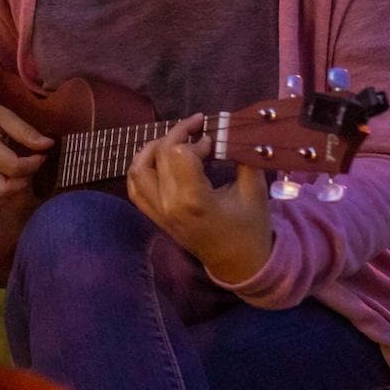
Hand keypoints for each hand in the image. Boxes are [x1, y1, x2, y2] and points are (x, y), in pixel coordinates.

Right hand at [0, 88, 52, 211]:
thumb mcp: (1, 113)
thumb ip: (24, 131)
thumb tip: (48, 145)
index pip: (12, 167)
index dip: (33, 165)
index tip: (41, 156)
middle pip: (0, 189)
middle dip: (22, 184)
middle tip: (27, 170)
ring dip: (7, 196)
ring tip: (14, 181)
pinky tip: (0, 187)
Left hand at [126, 113, 272, 282]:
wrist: (239, 264)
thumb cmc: (250, 227)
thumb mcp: (255, 190)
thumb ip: (242, 156)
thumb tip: (230, 129)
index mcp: (194, 201)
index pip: (179, 154)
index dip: (196, 140)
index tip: (213, 140)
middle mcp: (169, 206)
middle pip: (159, 155)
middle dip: (178, 133)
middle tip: (197, 125)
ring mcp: (158, 213)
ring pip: (138, 169)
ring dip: (153, 147)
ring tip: (175, 138)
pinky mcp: (154, 217)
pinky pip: (135, 188)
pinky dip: (141, 168)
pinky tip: (157, 158)